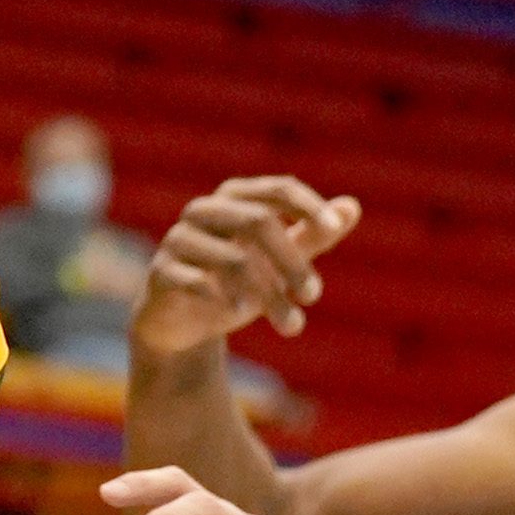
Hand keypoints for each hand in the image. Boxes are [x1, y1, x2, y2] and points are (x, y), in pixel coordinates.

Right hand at [129, 174, 359, 359]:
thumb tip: (353, 207)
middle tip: (315, 295)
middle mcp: (203, 211)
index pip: (276, 188)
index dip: (307, 204)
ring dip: (270, 294)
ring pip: (233, 258)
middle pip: (258, 221)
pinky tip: (240, 312)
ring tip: (293, 325)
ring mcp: (178, 239)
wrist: (184, 323)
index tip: (334, 228)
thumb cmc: (238, 282)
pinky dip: (225, 297)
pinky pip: (195, 280)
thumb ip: (313, 234)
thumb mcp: (280, 261)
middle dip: (292, 261)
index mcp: (234, 198)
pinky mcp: (161, 272)